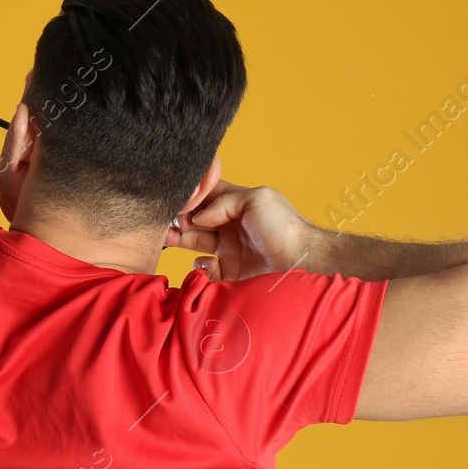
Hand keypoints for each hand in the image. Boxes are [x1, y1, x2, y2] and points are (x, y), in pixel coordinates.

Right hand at [163, 179, 317, 281]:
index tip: (174, 201)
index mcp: (236, 204)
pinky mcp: (230, 273)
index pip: (206, 195)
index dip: (189, 197)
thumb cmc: (284, 227)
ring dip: (180, 240)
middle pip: (195, 219)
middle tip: (165, 223)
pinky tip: (206, 264)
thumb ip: (224, 202)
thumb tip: (198, 217)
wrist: (302, 263)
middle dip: (178, 219)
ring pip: (195, 242)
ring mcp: (229, 249)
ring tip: (172, 239)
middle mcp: (230, 225)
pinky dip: (200, 268)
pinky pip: (206, 270)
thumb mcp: (257, 199)